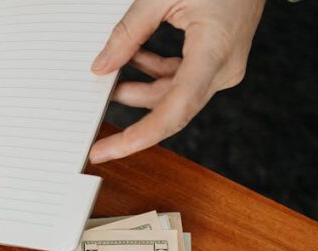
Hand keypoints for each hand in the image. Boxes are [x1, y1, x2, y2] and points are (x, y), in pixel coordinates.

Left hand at [88, 0, 264, 163]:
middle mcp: (223, 69)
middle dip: (131, 113)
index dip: (137, 137)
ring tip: (109, 74)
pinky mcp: (218, 61)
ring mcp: (223, 67)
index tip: (106, 151)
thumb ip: (128, 33)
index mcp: (214, 53)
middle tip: (94, 123)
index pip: (173, 111)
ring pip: (173, 94)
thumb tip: (101, 66)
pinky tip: (133, 57)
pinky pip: (181, 78)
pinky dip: (153, 71)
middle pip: (170, 107)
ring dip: (139, 86)